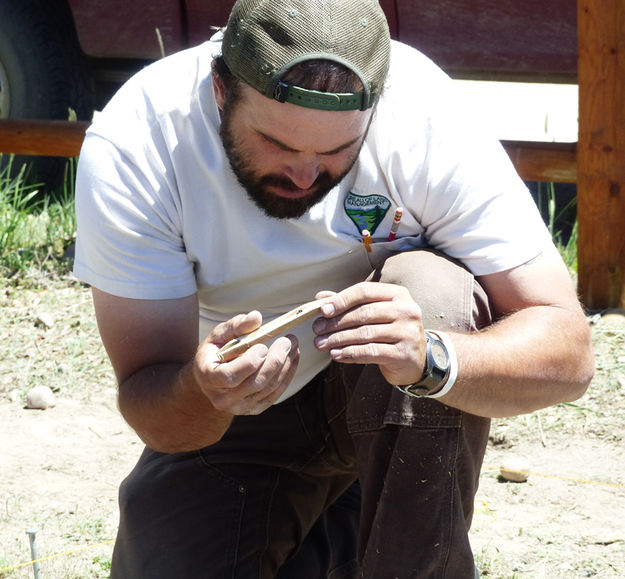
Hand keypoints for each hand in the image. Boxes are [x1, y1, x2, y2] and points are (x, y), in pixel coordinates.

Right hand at [193, 311, 298, 414]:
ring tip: (293, 346)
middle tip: (287, 341)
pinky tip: (293, 358)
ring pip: (269, 388)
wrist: (211, 380)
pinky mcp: (254, 409)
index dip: (249, 363)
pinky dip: (287, 375)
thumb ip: (236, 326)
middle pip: (255, 382)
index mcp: (210, 378)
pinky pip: (275, 394)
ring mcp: (240, 407)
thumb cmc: (215, 353)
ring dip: (286, 366)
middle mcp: (223, 398)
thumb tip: (256, 317)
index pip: (231, 376)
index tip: (263, 346)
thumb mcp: (218, 336)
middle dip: (275, 360)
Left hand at [312, 282, 426, 385]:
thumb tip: (321, 297)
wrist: (416, 360)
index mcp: (398, 294)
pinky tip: (336, 355)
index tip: (323, 311)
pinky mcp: (403, 354)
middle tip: (317, 330)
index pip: (365, 291)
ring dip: (338, 339)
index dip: (341, 300)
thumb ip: (349, 304)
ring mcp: (407, 332)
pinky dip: (350, 353)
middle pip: (363, 313)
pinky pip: (370, 352)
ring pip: (365, 334)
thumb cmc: (391, 331)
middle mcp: (406, 310)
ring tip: (322, 344)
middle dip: (336, 322)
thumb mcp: (375, 313)